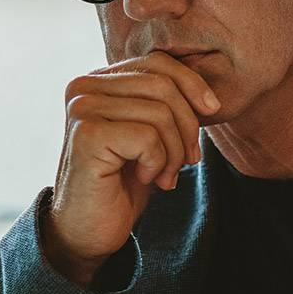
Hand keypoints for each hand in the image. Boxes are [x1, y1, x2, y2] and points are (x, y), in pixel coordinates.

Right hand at [43, 52, 218, 286]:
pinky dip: (159, 163)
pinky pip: (148, 138)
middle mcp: (83, 88)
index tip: (211, 112)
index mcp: (97, 80)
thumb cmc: (120, 183)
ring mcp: (82, 110)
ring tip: (166, 175)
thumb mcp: (149, 136)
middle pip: (163, 85)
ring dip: (175, 152)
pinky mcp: (86, 136)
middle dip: (187, 126)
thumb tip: (207, 94)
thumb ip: (165, 105)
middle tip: (187, 161)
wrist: (87, 231)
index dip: (192, 84)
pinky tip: (145, 178)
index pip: (158, 62)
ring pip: (160, 113)